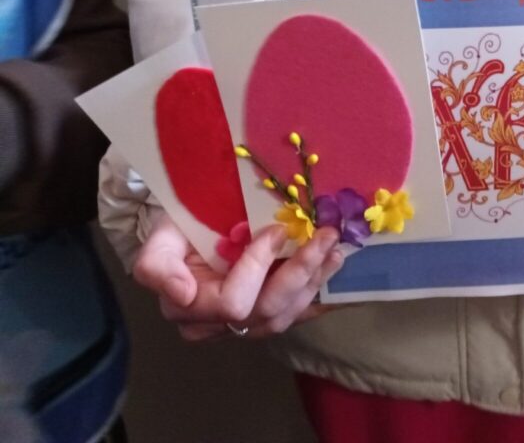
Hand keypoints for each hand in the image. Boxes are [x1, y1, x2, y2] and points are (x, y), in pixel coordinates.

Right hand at [133, 214, 344, 340]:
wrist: (191, 230)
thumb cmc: (179, 229)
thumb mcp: (160, 236)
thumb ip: (157, 265)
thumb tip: (181, 293)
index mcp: (187, 307)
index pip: (232, 302)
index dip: (257, 267)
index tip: (276, 231)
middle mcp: (214, 326)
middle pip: (265, 312)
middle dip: (299, 271)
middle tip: (324, 235)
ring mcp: (242, 326)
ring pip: (284, 316)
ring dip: (314, 281)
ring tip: (334, 248)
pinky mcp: (264, 319)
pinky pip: (295, 316)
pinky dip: (318, 294)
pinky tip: (333, 271)